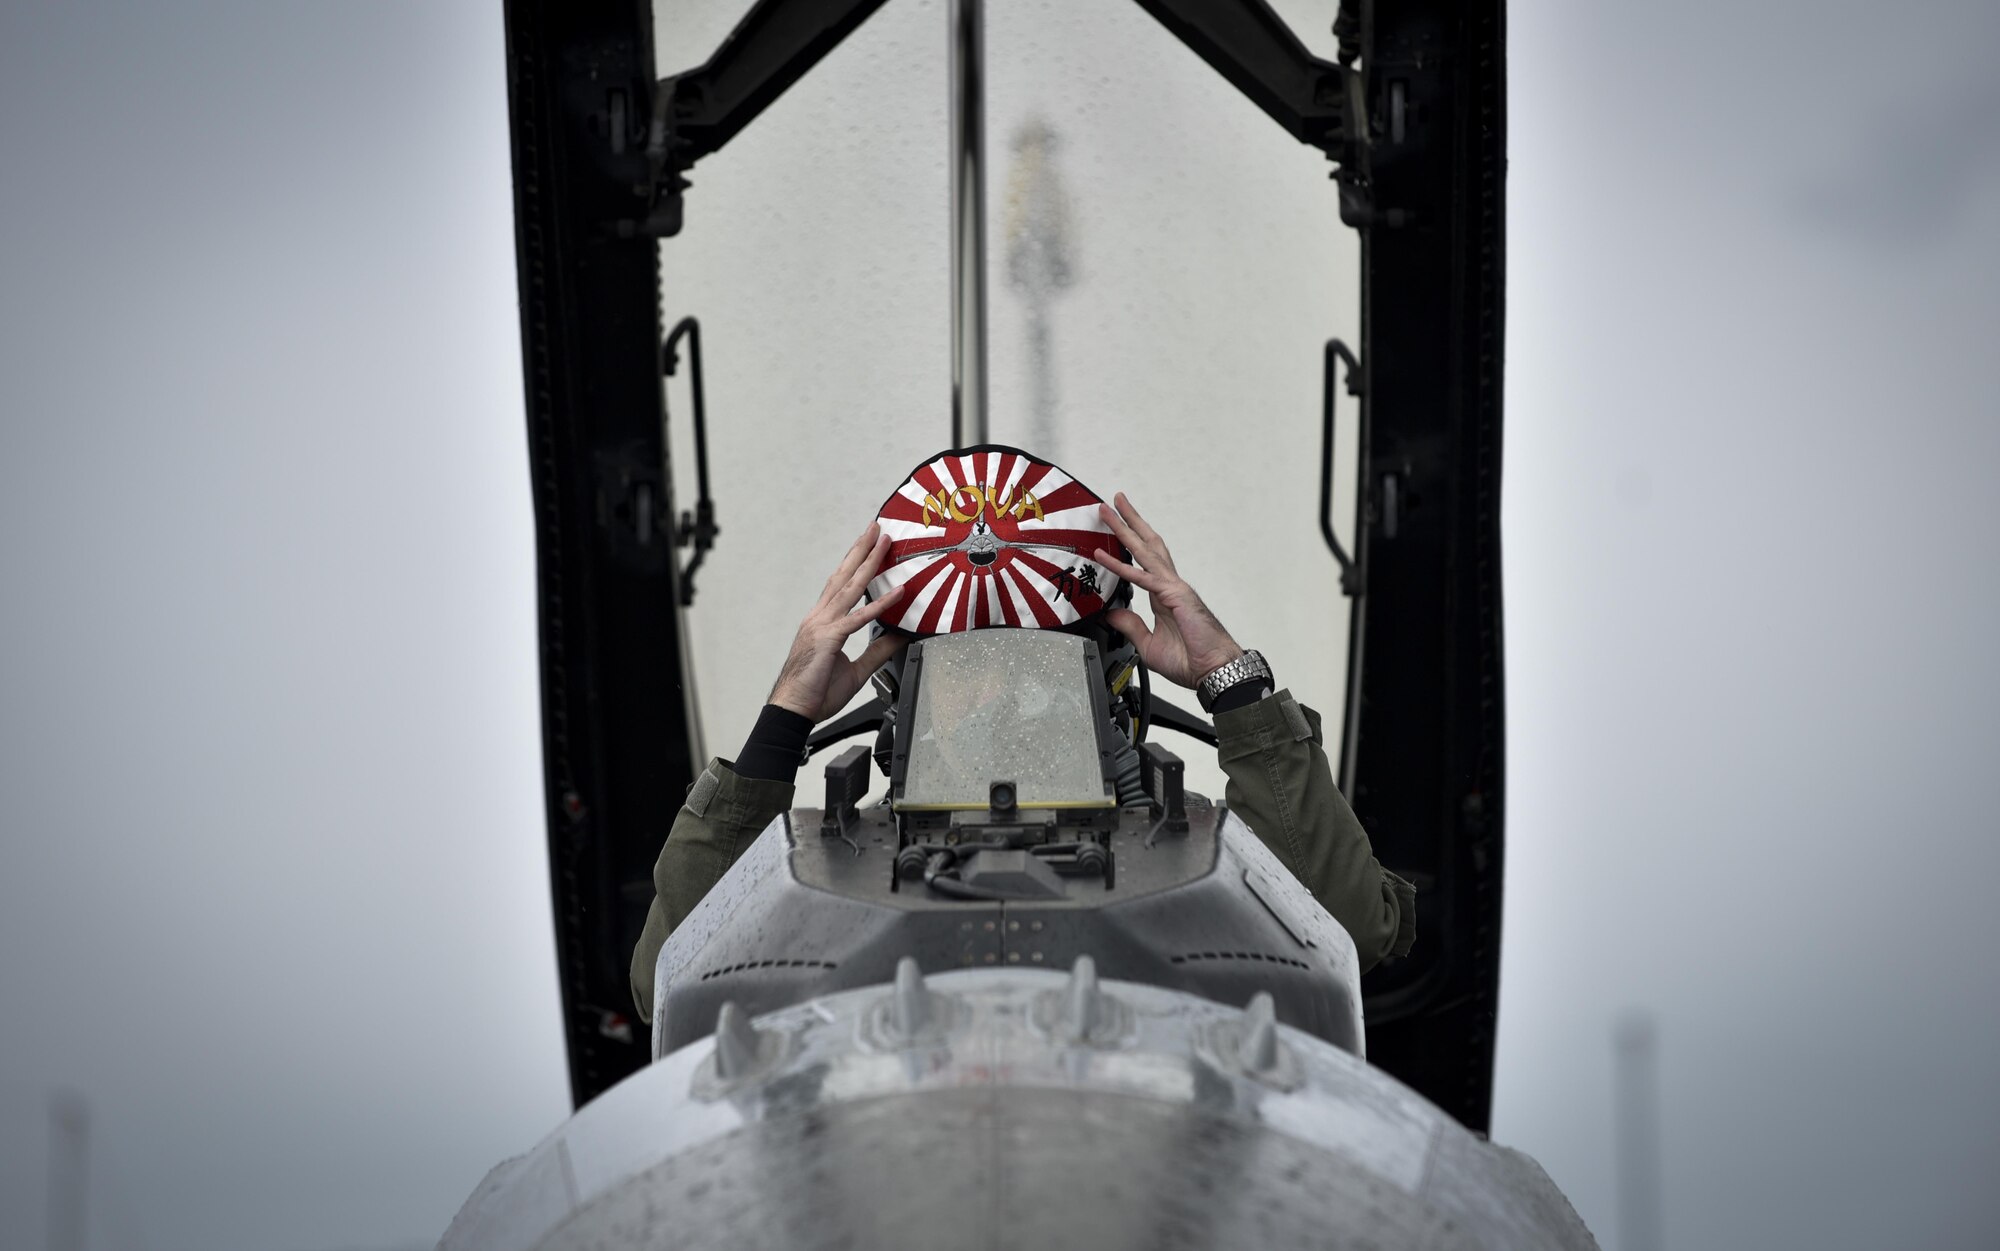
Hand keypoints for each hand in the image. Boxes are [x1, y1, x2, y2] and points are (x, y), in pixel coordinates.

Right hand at [769, 522, 908, 721]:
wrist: (793, 711)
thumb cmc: (815, 693)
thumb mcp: (857, 669)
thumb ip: (878, 650)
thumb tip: (900, 635)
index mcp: (823, 622)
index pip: (841, 586)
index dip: (855, 564)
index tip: (868, 546)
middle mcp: (820, 618)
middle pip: (844, 576)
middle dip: (861, 550)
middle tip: (876, 529)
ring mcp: (822, 626)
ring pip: (849, 588)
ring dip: (869, 563)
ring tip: (883, 543)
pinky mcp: (828, 639)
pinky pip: (857, 618)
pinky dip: (878, 604)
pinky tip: (896, 593)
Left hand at [1091, 493, 1243, 689]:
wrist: (1214, 672)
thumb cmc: (1192, 661)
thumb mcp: (1149, 645)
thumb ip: (1130, 626)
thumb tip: (1112, 613)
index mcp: (1163, 596)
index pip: (1143, 563)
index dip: (1128, 546)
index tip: (1113, 532)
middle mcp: (1169, 586)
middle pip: (1146, 546)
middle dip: (1128, 523)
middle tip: (1111, 504)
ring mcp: (1173, 588)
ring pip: (1145, 551)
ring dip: (1125, 530)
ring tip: (1109, 511)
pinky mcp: (1175, 597)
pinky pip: (1143, 579)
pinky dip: (1122, 567)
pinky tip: (1103, 557)